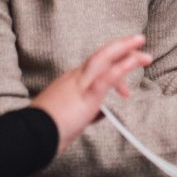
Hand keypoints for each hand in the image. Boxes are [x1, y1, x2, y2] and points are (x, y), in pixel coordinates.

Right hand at [32, 35, 150, 154]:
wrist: (31, 135)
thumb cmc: (46, 129)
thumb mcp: (69, 117)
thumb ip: (86, 112)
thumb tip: (101, 113)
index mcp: (71, 82)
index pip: (96, 69)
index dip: (114, 71)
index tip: (125, 91)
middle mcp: (75, 77)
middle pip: (101, 56)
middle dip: (122, 48)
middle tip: (140, 41)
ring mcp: (79, 84)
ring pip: (105, 59)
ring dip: (126, 52)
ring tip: (144, 52)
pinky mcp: (86, 95)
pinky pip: (107, 77)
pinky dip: (123, 67)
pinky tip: (135, 61)